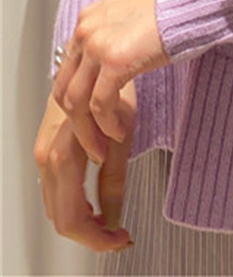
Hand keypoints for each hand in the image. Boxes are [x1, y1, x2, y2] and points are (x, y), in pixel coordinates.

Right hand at [34, 83, 135, 251]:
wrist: (95, 61)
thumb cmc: (111, 89)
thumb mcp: (121, 138)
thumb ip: (114, 181)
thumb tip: (113, 220)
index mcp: (63, 157)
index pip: (73, 218)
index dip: (98, 238)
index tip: (120, 239)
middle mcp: (47, 158)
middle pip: (61, 218)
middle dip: (91, 235)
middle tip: (119, 236)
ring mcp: (43, 154)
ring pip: (55, 207)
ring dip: (82, 222)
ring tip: (110, 223)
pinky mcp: (46, 150)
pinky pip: (54, 191)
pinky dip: (73, 206)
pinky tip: (92, 205)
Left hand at [52, 0, 169, 162]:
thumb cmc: (174, 7)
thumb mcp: (132, 17)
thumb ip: (114, 37)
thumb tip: (111, 64)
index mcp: (89, 20)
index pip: (68, 69)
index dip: (76, 100)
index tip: (88, 120)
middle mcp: (86, 31)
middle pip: (65, 88)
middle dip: (77, 124)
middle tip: (92, 144)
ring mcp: (97, 45)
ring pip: (77, 102)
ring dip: (89, 132)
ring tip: (104, 146)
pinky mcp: (116, 61)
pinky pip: (101, 105)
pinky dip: (108, 125)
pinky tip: (120, 131)